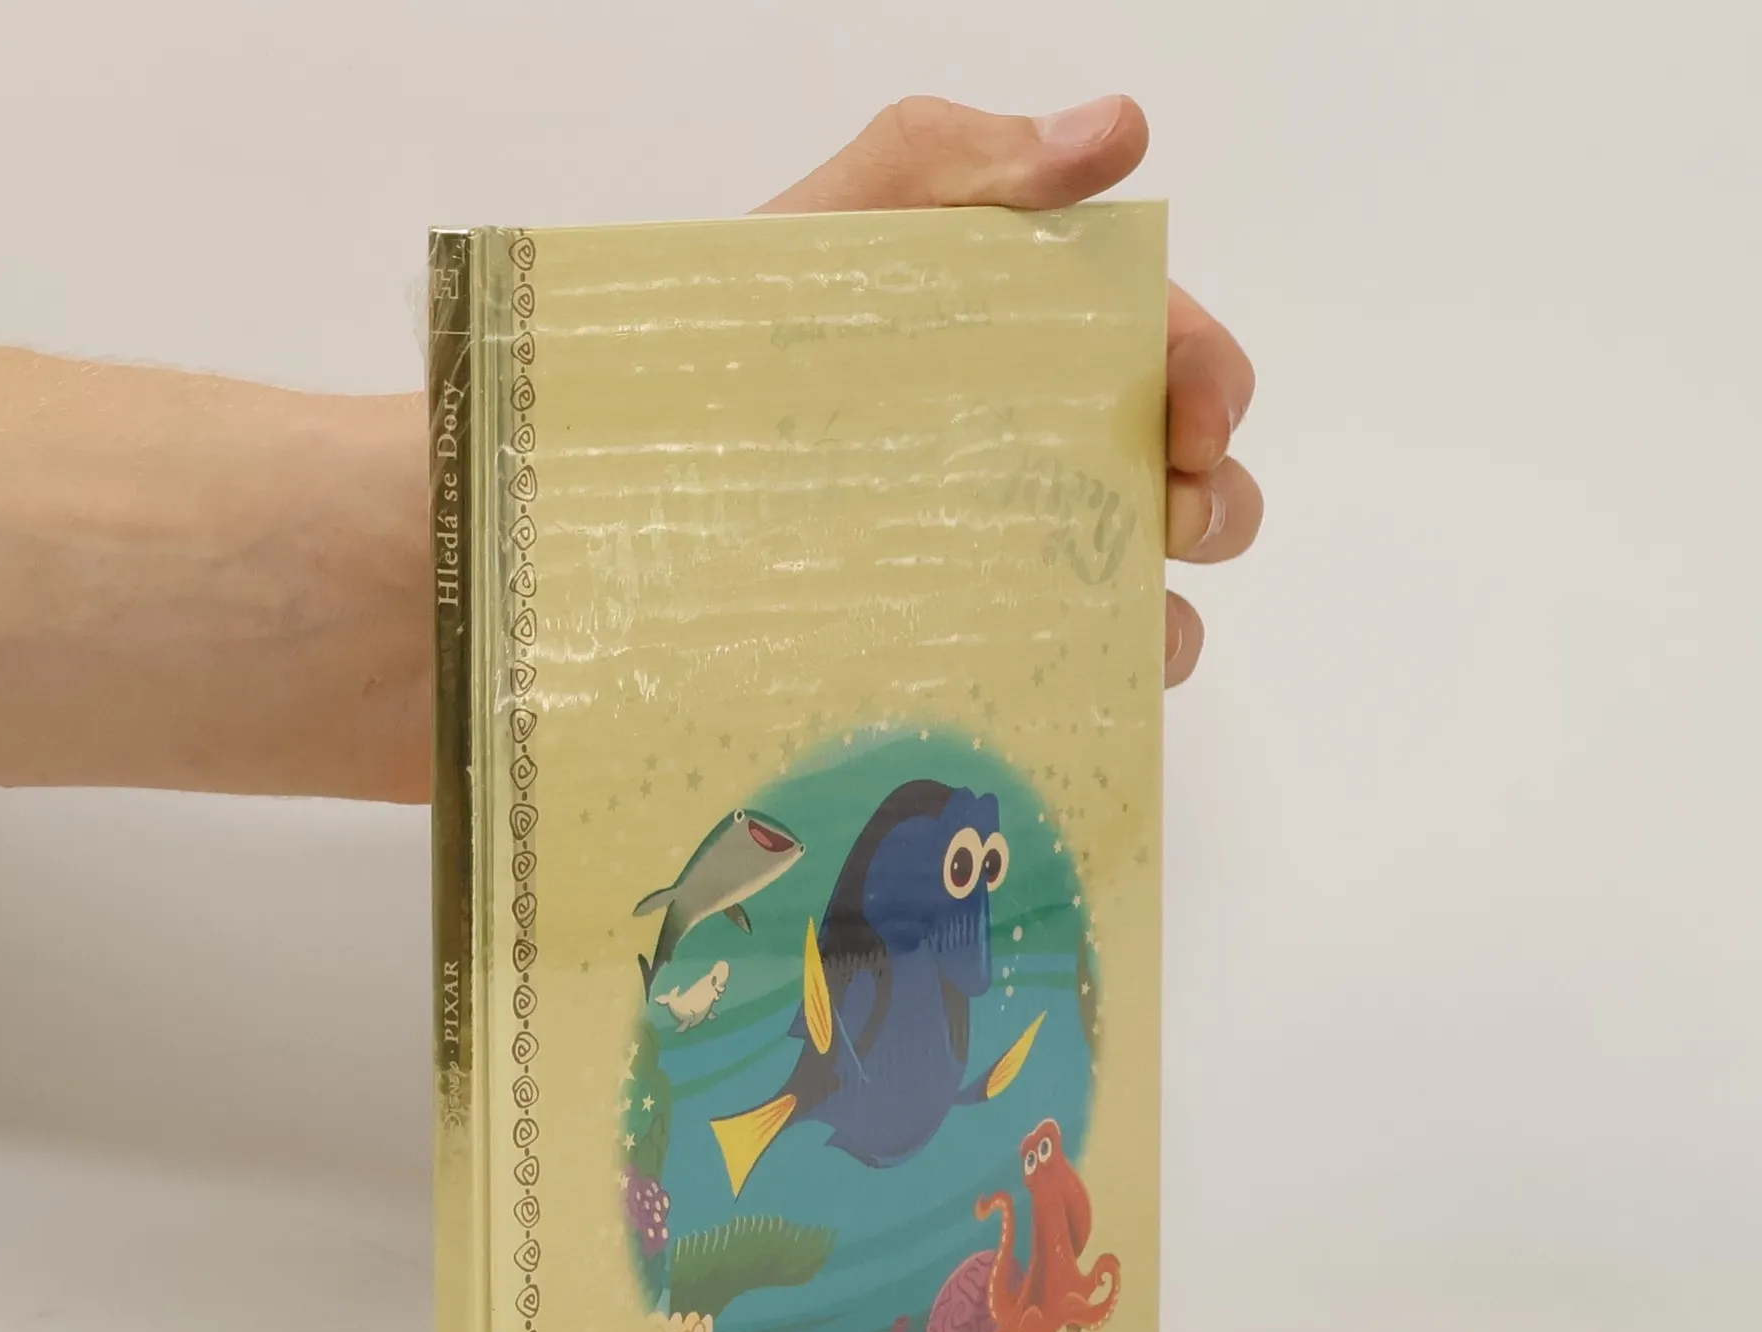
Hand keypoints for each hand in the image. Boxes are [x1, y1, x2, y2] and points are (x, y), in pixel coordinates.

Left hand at [758, 96, 1260, 688]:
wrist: (645, 474)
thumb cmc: (742, 342)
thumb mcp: (839, 224)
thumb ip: (958, 160)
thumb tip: (1117, 130)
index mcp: (1041, 348)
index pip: (1174, 353)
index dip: (1212, 373)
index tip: (1198, 412)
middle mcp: (1047, 456)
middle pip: (1193, 477)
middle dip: (1213, 491)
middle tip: (1169, 507)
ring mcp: (1019, 560)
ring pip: (1159, 586)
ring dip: (1180, 593)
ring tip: (1136, 593)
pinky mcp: (981, 647)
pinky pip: (1088, 674)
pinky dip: (1121, 674)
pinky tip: (1092, 667)